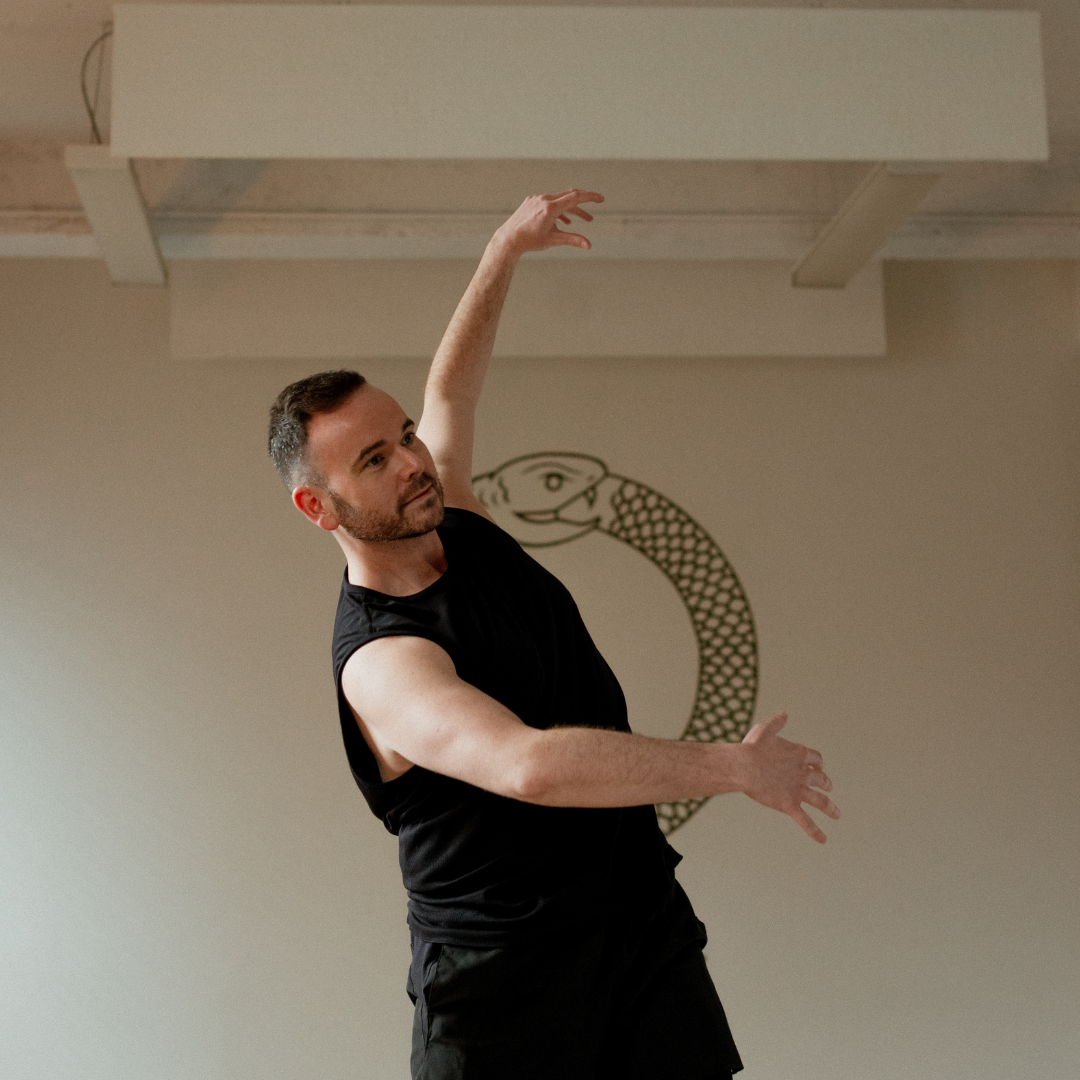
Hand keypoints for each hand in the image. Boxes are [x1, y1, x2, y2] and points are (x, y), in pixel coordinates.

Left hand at [490, 189, 603, 255]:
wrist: (508, 239)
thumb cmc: (530, 241)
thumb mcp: (553, 240)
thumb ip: (572, 240)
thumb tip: (589, 245)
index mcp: (551, 208)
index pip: (575, 197)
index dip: (590, 197)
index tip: (601, 199)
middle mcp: (544, 199)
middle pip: (569, 196)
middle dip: (584, 203)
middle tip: (597, 204)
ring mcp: (537, 199)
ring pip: (560, 200)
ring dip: (573, 210)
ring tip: (585, 220)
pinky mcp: (531, 201)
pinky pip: (549, 202)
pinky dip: (560, 210)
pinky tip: (565, 221)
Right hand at [739, 711, 839, 843]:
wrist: (744, 767)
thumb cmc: (752, 747)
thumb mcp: (765, 730)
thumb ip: (776, 723)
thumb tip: (784, 713)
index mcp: (797, 753)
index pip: (815, 758)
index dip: (818, 763)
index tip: (818, 766)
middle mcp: (801, 772)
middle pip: (820, 779)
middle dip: (825, 783)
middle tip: (829, 787)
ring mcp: (797, 789)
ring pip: (819, 800)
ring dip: (830, 807)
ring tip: (837, 814)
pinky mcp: (789, 804)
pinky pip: (805, 821)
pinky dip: (814, 831)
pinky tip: (823, 839)